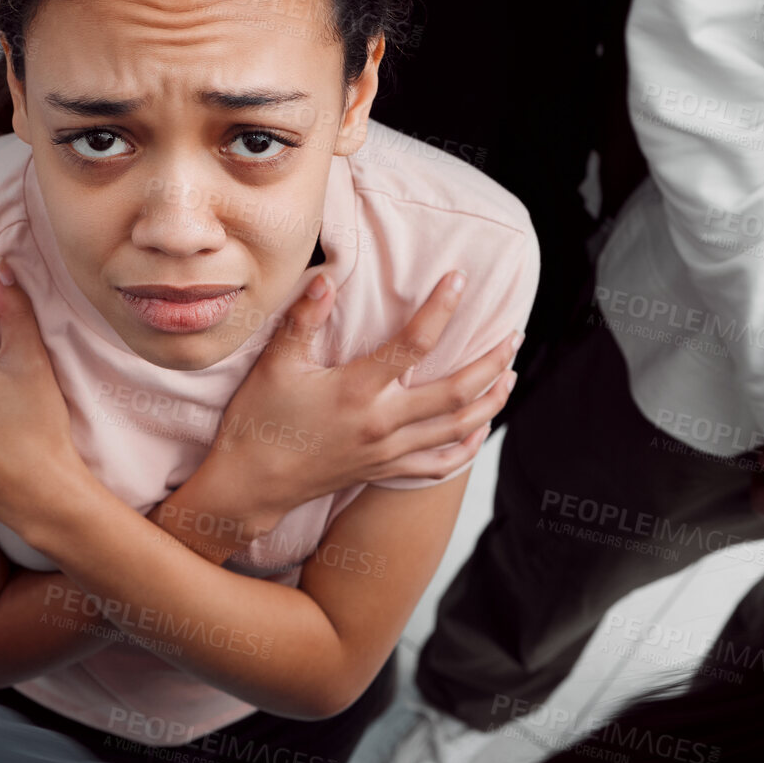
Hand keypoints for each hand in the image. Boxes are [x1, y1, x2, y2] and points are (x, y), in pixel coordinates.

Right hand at [212, 268, 519, 516]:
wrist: (251, 483)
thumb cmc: (259, 421)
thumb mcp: (276, 365)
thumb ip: (304, 320)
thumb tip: (328, 278)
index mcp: (357, 391)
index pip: (413, 343)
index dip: (441, 309)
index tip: (459, 280)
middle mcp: (382, 424)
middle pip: (455, 392)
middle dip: (490, 362)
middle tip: (512, 336)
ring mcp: (387, 452)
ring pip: (456, 428)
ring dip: (490, 402)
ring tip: (510, 375)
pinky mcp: (384, 472)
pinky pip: (439, 465)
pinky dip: (466, 447)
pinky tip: (479, 429)